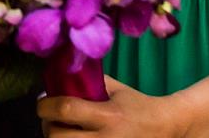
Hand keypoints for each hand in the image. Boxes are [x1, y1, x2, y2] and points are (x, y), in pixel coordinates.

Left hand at [38, 77, 188, 137]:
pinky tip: (74, 137)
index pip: (66, 109)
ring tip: (61, 130)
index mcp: (108, 115)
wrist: (165, 129)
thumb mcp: (116, 89)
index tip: (43, 102)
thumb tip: (59, 76)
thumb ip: (89, 81)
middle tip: (50, 119)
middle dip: (47, 127)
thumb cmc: (138, 106)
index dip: (46, 106)